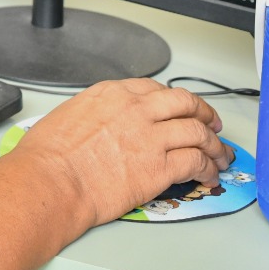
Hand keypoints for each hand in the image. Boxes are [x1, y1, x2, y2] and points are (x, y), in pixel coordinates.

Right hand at [8, 78, 231, 229]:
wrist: (52, 181)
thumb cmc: (48, 156)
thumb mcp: (69, 115)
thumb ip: (96, 114)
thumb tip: (102, 125)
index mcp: (112, 94)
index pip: (155, 89)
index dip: (174, 101)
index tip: (180, 109)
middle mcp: (136, 109)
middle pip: (185, 103)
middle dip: (204, 113)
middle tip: (212, 124)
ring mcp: (151, 137)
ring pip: (198, 132)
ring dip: (214, 144)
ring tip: (220, 155)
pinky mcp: (160, 167)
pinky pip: (197, 162)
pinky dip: (209, 168)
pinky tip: (209, 174)